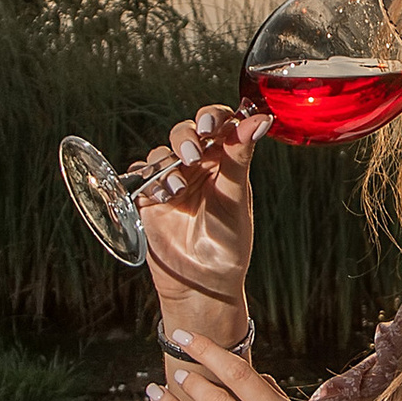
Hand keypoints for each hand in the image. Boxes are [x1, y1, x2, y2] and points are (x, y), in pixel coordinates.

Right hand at [130, 101, 264, 319]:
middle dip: (185, 137)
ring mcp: (173, 181)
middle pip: (185, 131)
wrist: (203, 283)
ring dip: (166, 163)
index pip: (218, 123)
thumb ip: (241, 156)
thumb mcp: (236, 197)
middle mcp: (198, 167)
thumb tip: (261, 119)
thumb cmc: (228, 244)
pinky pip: (140, 175)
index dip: (211, 117)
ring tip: (176, 188)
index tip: (209, 127)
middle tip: (191, 154)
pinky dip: (147, 179)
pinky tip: (159, 195)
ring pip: (161, 153)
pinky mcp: (150, 198)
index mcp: (224, 162)